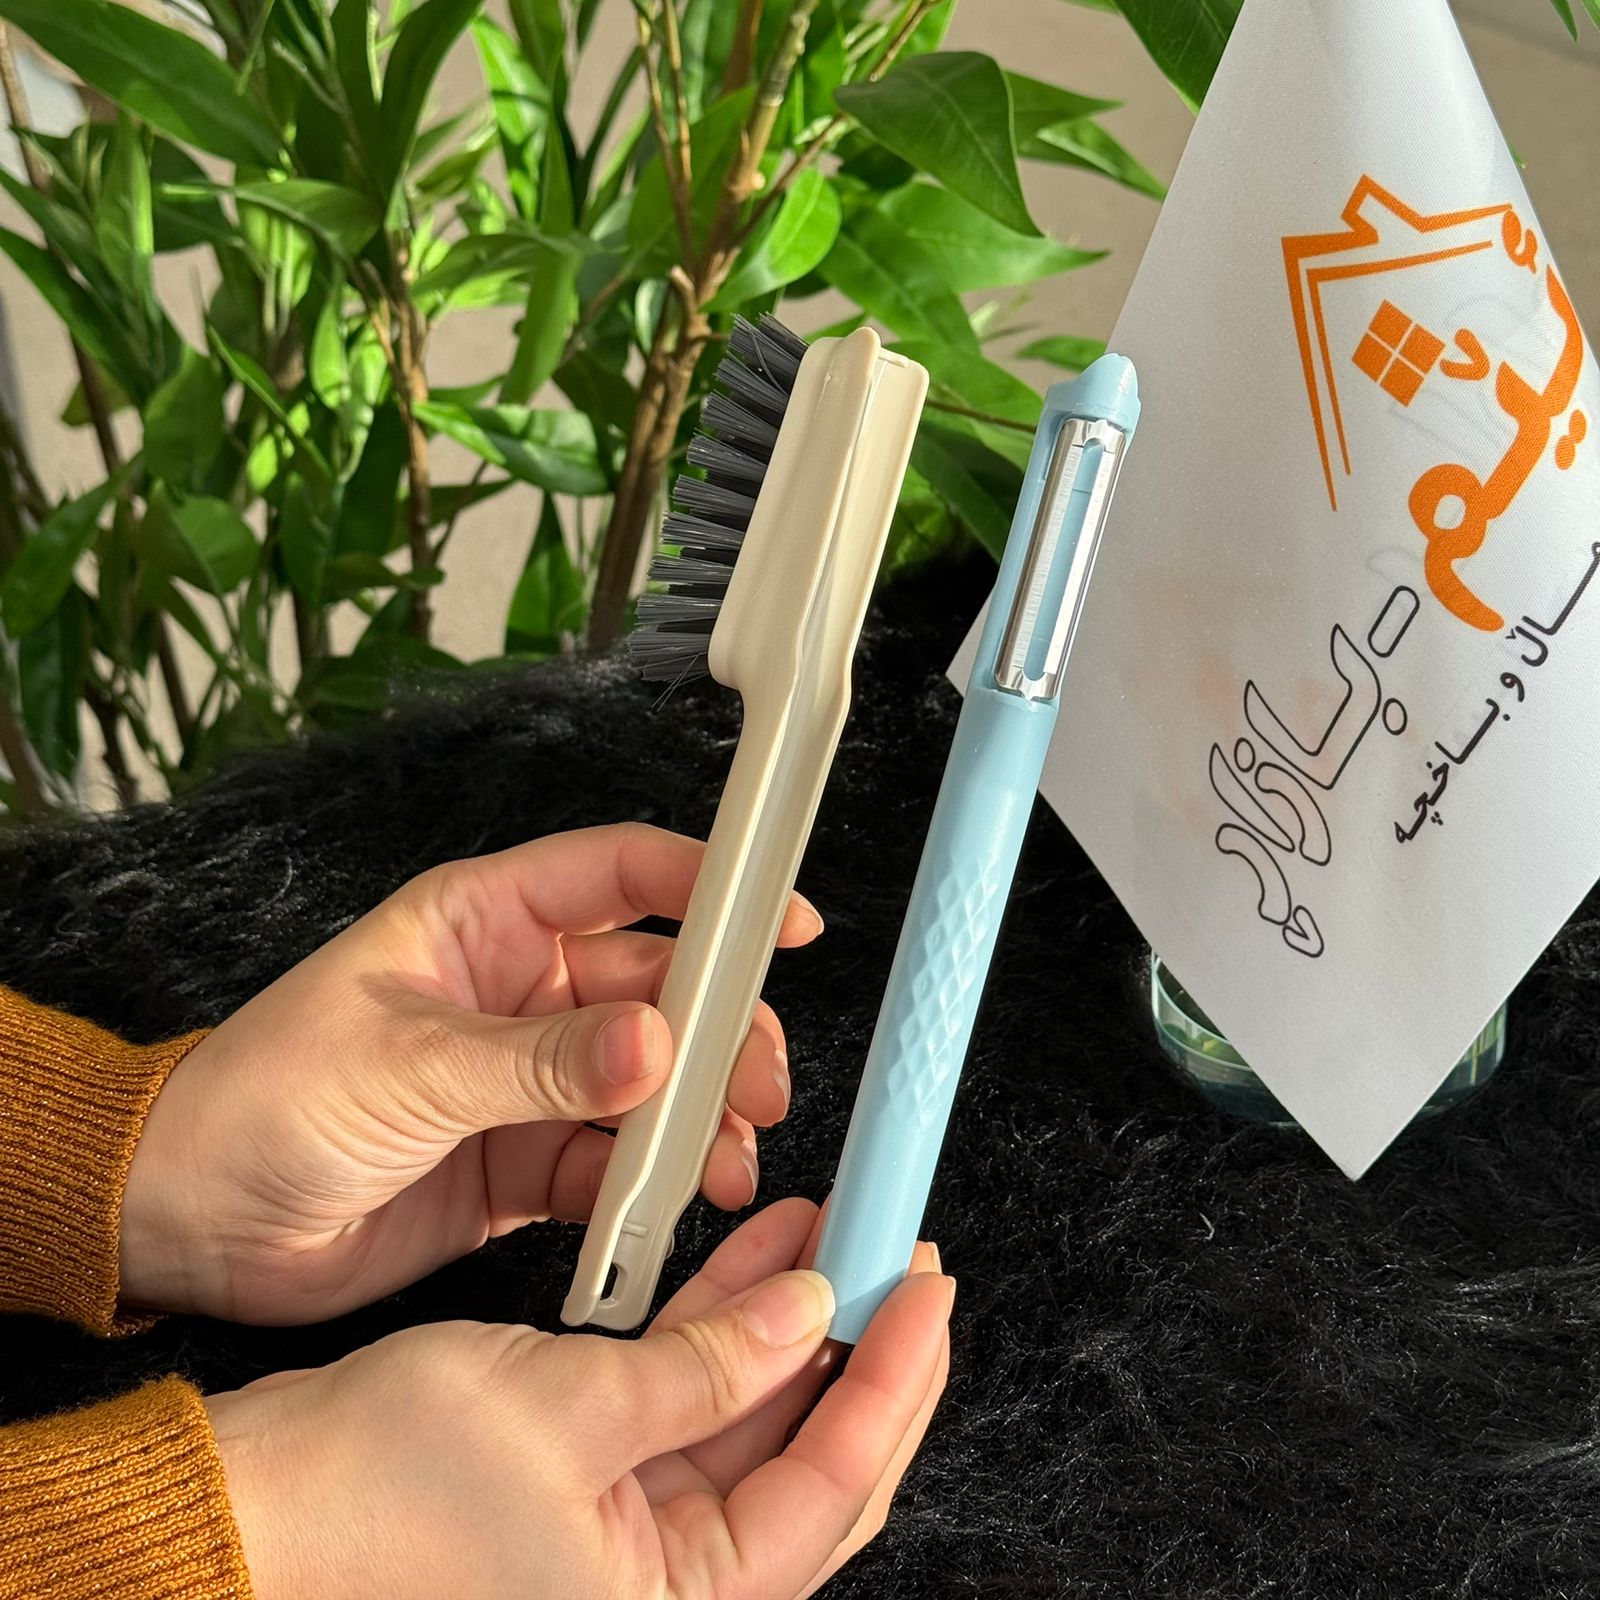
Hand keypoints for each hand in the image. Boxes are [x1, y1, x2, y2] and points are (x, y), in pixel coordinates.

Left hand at [121, 824, 819, 1323]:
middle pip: (654, 987)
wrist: (189, 1226)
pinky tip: (673, 1201)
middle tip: (758, 1083)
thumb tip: (656, 1044)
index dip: (708, 886)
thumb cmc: (264, 1101)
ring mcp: (526, 1080)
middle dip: (718, 1031)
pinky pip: (609, 1160)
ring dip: (696, 1116)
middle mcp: (517, 991)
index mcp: (482, 922)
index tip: (782, 918)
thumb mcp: (407, 1067)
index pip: (617, 876)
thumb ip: (538, 1062)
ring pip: (646, 1081)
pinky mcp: (521, 1162)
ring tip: (728, 1159)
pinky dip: (649, 1182)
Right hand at [206, 1201, 952, 1599]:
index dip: (893, 1381)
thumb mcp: (571, 1411)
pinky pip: (686, 1398)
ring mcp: (628, 1529)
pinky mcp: (592, 1475)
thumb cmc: (380, 1496)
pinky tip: (751, 1261)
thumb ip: (708, 1366)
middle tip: (891, 1257)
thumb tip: (808, 1317)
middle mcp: (662, 1582)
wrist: (250, 1502)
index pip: (835, 1487)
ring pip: (747, 1414)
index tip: (927, 1294)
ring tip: (825, 1231)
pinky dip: (718, 1328)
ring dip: (784, 1320)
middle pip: (805, 1454)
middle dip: (850, 1346)